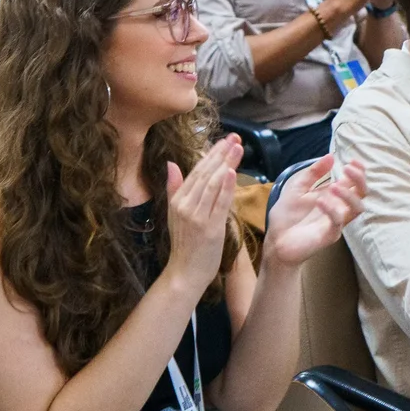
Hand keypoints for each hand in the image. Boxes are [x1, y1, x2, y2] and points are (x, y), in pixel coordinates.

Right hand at [164, 135, 242, 292]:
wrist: (185, 272)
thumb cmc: (184, 244)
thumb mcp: (175, 213)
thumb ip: (174, 187)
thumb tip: (171, 163)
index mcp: (178, 200)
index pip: (196, 171)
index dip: (211, 154)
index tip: (225, 140)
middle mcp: (185, 205)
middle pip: (205, 174)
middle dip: (221, 154)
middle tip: (235, 138)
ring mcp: (196, 217)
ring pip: (212, 184)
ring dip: (226, 164)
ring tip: (238, 148)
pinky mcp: (209, 228)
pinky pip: (219, 204)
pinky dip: (225, 187)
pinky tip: (231, 172)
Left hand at [262, 155, 366, 268]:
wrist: (276, 240)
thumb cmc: (287, 216)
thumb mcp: (297, 188)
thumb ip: (313, 174)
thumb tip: (330, 156)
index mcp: (332, 196)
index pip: (353, 183)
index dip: (358, 171)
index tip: (353, 160)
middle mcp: (338, 207)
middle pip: (361, 194)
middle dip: (359, 180)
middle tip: (348, 169)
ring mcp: (336, 222)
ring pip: (357, 209)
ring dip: (349, 195)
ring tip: (335, 186)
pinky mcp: (330, 234)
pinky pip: (338, 222)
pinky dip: (332, 210)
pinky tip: (320, 201)